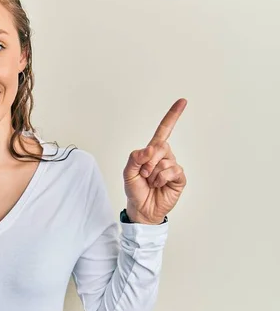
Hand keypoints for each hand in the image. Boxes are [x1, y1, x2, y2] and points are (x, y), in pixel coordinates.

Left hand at [123, 99, 187, 224]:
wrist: (141, 209)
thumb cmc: (135, 189)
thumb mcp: (127, 172)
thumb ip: (135, 157)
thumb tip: (150, 149)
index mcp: (152, 151)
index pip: (164, 130)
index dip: (173, 116)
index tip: (182, 101)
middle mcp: (164, 156)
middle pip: (160, 146)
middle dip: (147, 161)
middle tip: (143, 174)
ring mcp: (173, 166)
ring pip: (164, 161)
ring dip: (153, 174)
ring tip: (150, 182)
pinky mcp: (179, 178)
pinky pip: (172, 171)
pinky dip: (161, 179)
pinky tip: (159, 185)